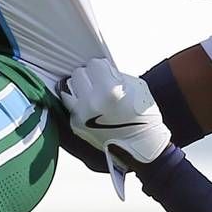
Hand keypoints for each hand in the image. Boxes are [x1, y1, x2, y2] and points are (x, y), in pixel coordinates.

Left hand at [59, 58, 171, 198]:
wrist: (142, 147)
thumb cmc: (142, 116)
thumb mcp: (137, 88)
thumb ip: (115, 75)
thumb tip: (100, 68)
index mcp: (109, 91)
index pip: (94, 64)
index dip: (102, 68)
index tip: (107, 74)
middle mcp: (91, 102)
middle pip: (78, 74)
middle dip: (89, 77)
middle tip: (99, 84)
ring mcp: (81, 115)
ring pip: (68, 88)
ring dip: (80, 89)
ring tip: (92, 95)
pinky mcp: (75, 125)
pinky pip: (71, 105)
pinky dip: (79, 104)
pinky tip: (91, 109)